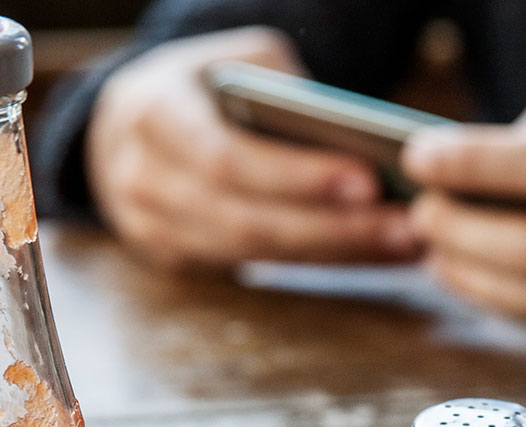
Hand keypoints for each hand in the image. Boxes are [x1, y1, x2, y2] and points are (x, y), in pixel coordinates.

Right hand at [86, 26, 418, 270]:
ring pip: (254, 254)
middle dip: (332, 229)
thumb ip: (279, 86)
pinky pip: (254, 268)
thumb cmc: (196, 86)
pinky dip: (317, 261)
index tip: (368, 181)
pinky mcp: (175, 259)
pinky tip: (370, 252)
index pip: (228, 158)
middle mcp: (144, 179)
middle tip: (405, 227)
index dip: (298, 176)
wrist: (120, 126)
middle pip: (246, 222)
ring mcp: (153, 229)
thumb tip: (351, 134)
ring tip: (404, 243)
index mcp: (154, 115)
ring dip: (335, 253)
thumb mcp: (231, 60)